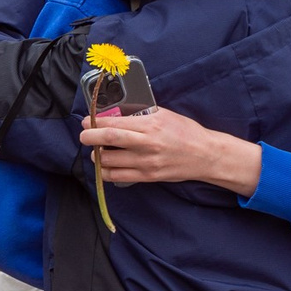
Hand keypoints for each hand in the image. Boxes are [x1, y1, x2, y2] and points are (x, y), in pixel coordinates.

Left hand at [79, 107, 263, 195]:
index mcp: (150, 125)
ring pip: (109, 162)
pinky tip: (107, 166)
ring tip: (98, 151)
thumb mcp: (164, 115)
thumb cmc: (185, 132)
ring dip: (97, 156)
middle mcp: (146, 144)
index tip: (87, 121)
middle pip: (108, 140)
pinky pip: (118, 177)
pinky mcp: (148, 177)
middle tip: (84, 136)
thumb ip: (141, 115)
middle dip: (89, 138)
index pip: (114, 124)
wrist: (205, 155)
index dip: (95, 123)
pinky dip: (107, 172)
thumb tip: (116, 114)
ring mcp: (146, 163)